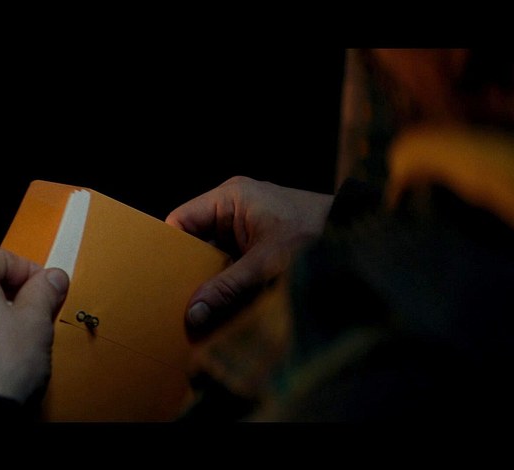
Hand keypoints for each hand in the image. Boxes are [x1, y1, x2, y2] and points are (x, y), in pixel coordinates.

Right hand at [166, 176, 332, 331]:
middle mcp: (234, 207)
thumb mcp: (267, 264)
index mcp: (230, 197)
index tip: (157, 278)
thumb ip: (228, 288)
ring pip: (212, 255)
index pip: (181, 220)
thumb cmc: (316, 233)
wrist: (356, 234)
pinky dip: (226, 281)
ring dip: (208, 279)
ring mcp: (247, 226)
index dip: (168, 248)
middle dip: (188, 270)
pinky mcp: (258, 244)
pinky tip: (219, 302)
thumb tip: (194, 313)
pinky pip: (231, 262)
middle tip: (175, 299)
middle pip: (195, 240)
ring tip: (196, 306)